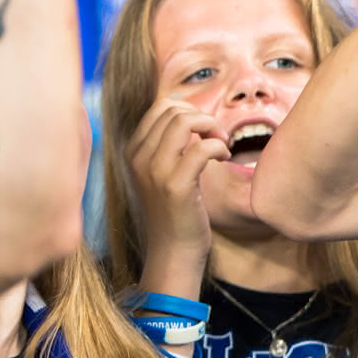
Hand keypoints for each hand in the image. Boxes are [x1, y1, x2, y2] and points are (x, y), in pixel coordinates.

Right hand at [126, 98, 229, 271]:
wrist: (173, 250)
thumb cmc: (176, 209)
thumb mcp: (163, 171)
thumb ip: (168, 142)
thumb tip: (186, 111)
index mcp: (133, 151)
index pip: (161, 106)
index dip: (191, 111)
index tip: (204, 131)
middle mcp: (138, 158)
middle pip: (174, 110)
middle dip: (203, 117)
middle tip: (217, 138)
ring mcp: (154, 172)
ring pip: (184, 122)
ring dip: (212, 128)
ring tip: (221, 146)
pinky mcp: (175, 186)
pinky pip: (202, 148)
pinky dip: (219, 147)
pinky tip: (224, 159)